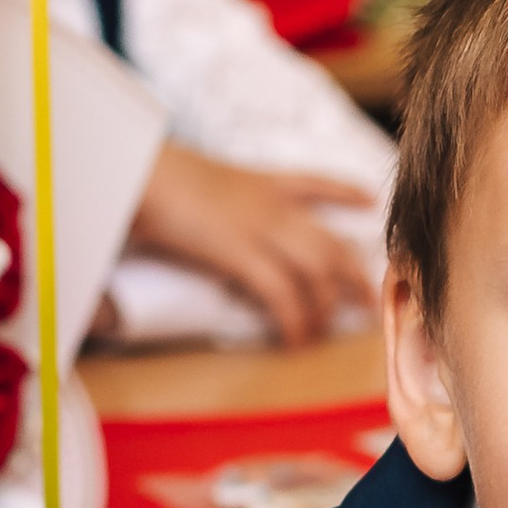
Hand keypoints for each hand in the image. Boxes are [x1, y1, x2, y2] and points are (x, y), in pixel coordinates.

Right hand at [129, 145, 378, 346]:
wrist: (138, 169)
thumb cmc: (151, 172)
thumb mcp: (189, 178)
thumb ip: (206, 200)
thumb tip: (197, 218)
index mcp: (260, 181)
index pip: (313, 182)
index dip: (345, 193)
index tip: (368, 200)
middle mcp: (270, 205)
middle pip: (329, 241)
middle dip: (354, 274)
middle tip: (369, 301)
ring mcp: (260, 228)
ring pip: (316, 271)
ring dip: (325, 306)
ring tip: (323, 333)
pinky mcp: (242, 253)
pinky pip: (282, 293)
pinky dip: (293, 320)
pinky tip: (295, 339)